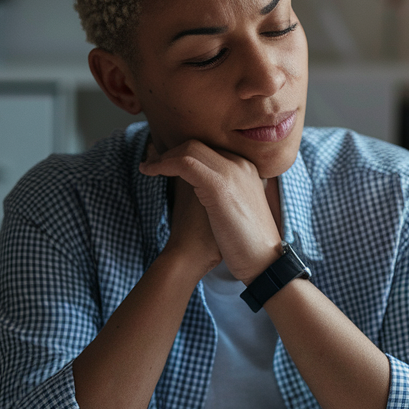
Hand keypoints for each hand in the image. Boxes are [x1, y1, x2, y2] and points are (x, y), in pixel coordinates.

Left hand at [140, 140, 280, 282]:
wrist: (260, 262)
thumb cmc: (245, 243)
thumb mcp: (236, 210)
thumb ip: (222, 195)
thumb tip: (196, 191)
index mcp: (246, 169)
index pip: (209, 150)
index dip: (183, 154)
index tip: (164, 162)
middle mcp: (240, 165)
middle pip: (198, 145)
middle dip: (171, 151)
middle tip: (152, 162)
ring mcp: (232, 172)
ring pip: (190, 150)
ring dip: (164, 157)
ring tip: (148, 168)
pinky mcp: (219, 186)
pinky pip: (184, 163)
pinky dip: (163, 164)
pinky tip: (149, 172)